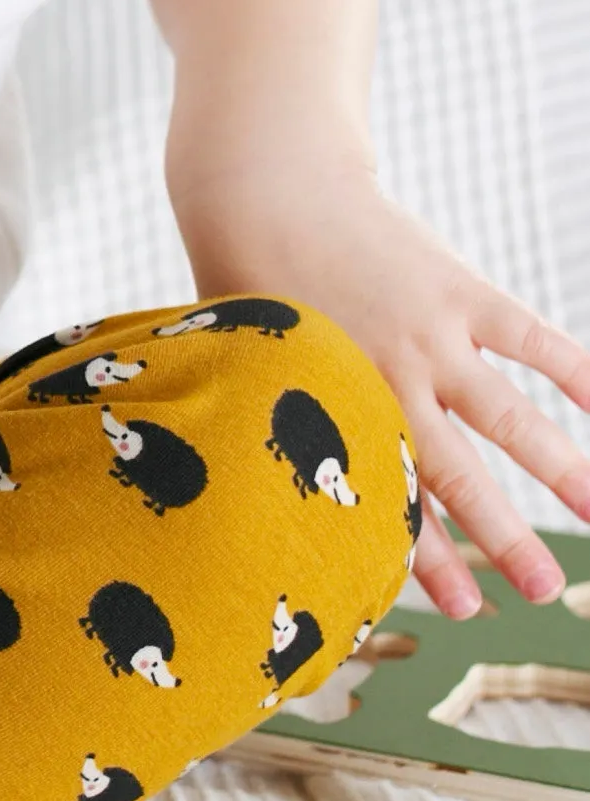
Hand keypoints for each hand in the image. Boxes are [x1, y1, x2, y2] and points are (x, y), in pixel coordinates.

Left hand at [185, 170, 589, 617]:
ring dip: (562, 471)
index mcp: (332, 411)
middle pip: (460, 478)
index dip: (430, 559)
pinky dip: (578, 373)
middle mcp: (388, 383)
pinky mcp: (461, 291)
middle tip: (549, 593)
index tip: (469, 610)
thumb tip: (262, 488)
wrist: (263, 190)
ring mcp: (432, 338)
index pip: (390, 502)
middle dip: (506, 540)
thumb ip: (280, 422)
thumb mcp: (251, 370)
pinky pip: (533, 341)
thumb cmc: (243, 284)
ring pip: (512, 420)